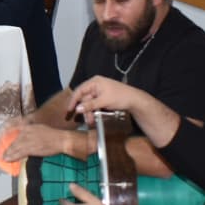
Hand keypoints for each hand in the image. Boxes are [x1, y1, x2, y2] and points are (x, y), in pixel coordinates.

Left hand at [1, 124, 86, 163]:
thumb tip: (23, 144)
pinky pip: (18, 152)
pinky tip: (7, 159)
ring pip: (14, 147)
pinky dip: (12, 156)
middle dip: (3, 146)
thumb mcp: (39, 131)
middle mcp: (26, 131)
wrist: (62, 139)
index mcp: (28, 126)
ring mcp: (28, 139)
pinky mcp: (31, 147)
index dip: (1, 135)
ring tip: (2, 158)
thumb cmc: (54, 137)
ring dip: (7, 153)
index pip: (11, 129)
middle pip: (11, 140)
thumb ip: (30, 136)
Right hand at [66, 75, 180, 146]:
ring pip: (89, 103)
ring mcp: (99, 91)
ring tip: (91, 122)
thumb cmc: (120, 97)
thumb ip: (89, 105)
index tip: (69, 110)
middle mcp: (96, 85)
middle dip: (84, 110)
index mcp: (95, 82)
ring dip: (89, 113)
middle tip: (86, 120)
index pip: (79, 91)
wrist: (135, 100)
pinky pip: (94, 105)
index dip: (73, 101)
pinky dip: (94, 111)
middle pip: (84, 98)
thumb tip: (78, 109)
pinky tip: (95, 118)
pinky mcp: (103, 97)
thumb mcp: (103, 101)